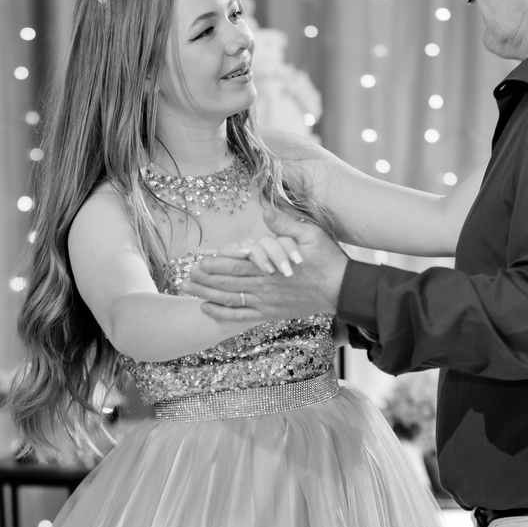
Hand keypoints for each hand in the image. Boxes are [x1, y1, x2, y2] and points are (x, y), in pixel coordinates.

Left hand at [185, 209, 347, 322]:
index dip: (216, 265)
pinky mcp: (272, 312)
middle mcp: (265, 286)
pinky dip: (223, 314)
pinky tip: (208, 309)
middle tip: (184, 278)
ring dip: (207, 296)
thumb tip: (266, 210)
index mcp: (272, 266)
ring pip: (231, 300)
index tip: (198, 262)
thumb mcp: (311, 234)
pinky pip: (242, 316)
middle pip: (228, 284)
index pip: (237, 266)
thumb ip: (285, 224)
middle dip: (204, 281)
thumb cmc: (328, 260)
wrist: (343, 290)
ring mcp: (267, 302)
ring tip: (188, 292)